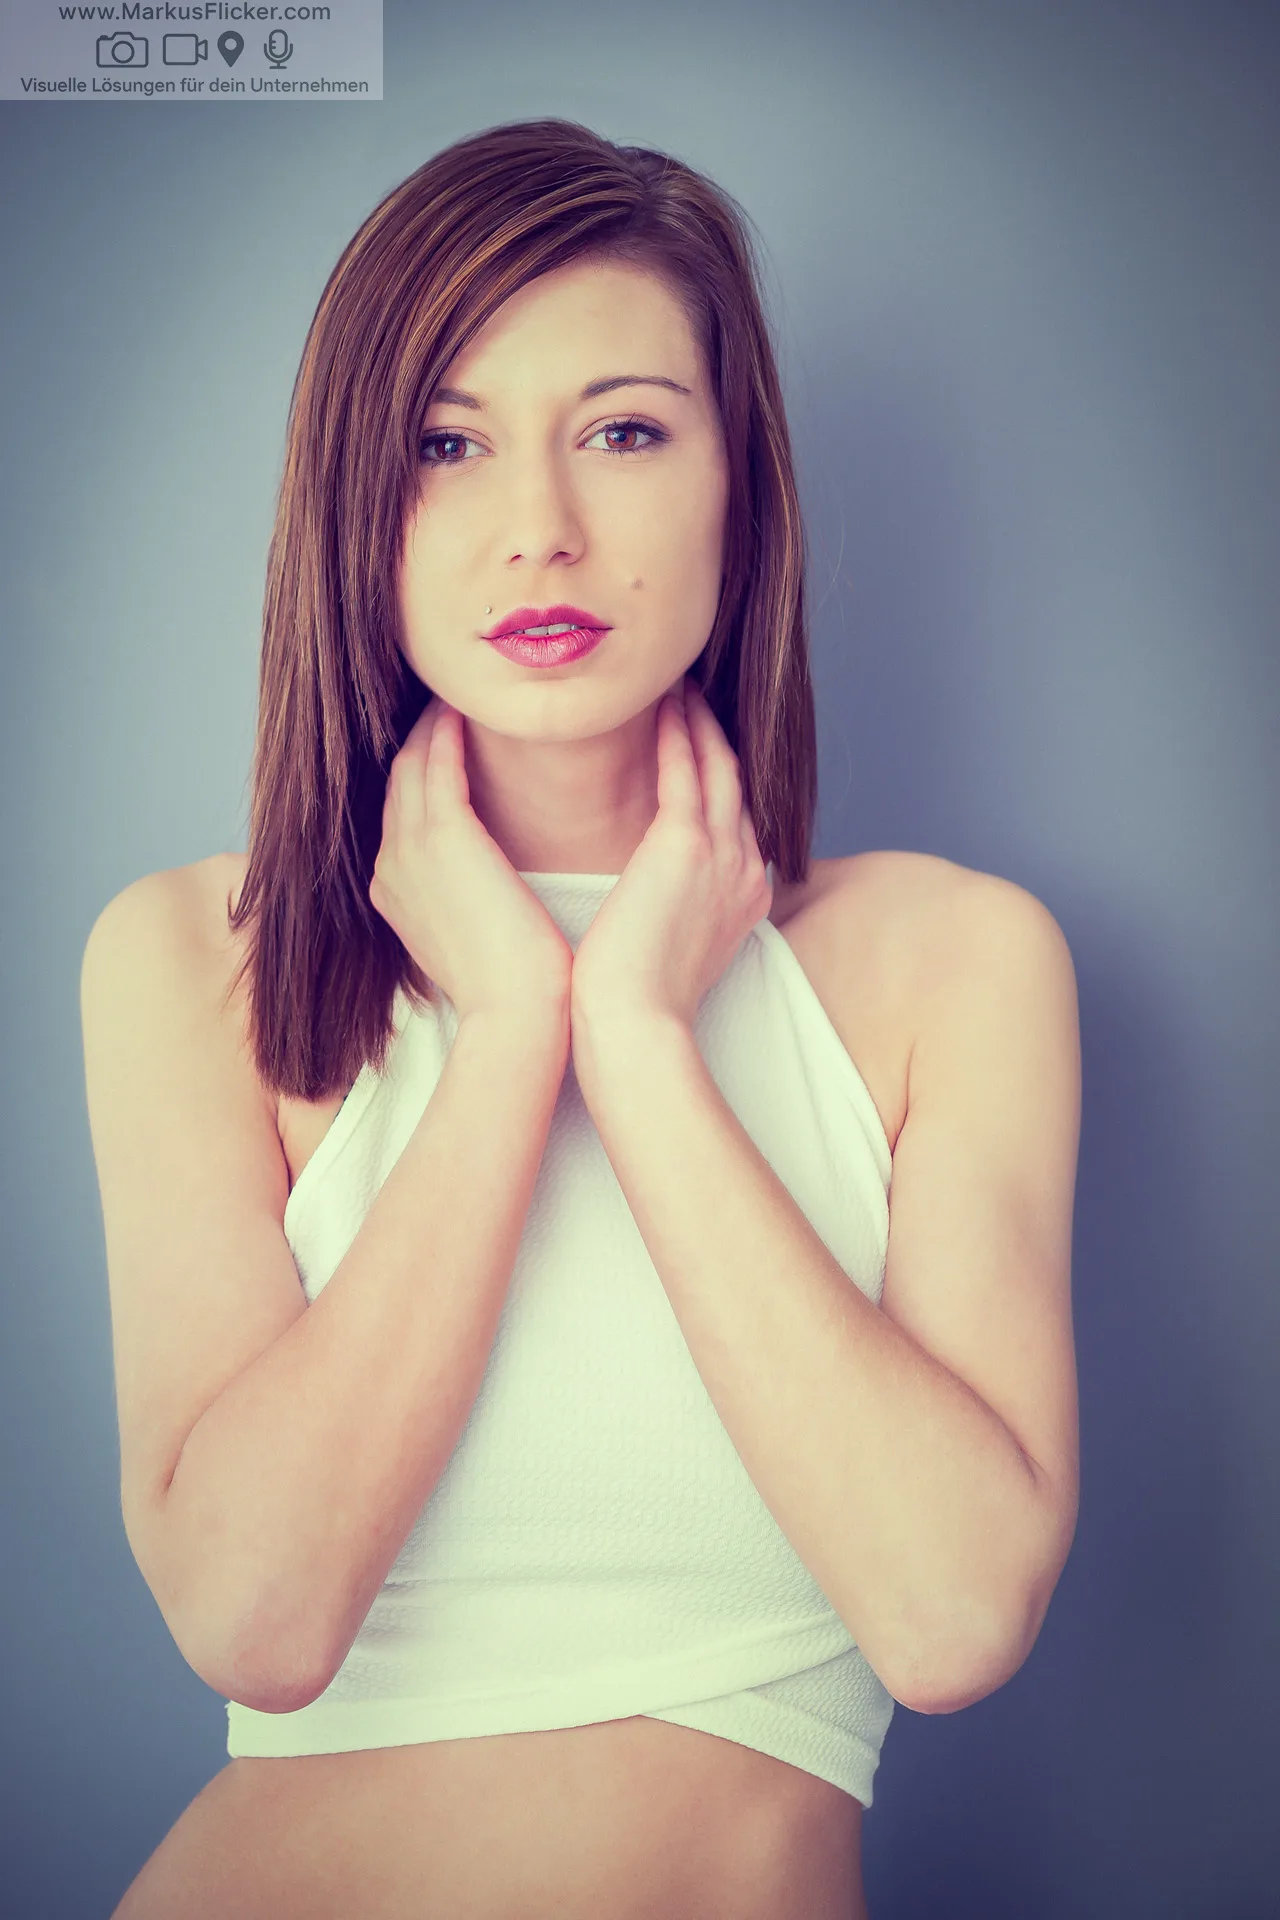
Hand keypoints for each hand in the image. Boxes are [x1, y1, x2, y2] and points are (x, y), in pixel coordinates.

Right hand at [370, 696, 573, 1025]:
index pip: (404, 812)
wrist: (518, 1014)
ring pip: (412, 763)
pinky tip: (465, 707)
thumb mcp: (478, 935)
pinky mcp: (440, 838)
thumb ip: (471, 900)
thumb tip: (489, 888)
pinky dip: (446, 731)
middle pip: (399, 781)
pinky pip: (435, 764)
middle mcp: (389, 867)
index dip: (423, 771)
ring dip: (432, 723)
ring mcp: (407, 851)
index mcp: (395, 891)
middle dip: (421, 737)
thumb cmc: (515, 984)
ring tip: (460, 692)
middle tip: (449, 698)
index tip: (449, 739)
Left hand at [570, 676, 772, 1029]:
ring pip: (716, 766)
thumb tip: (644, 904)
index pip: (734, 820)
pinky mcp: (686, 847)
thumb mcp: (667, 951)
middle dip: (715, 737)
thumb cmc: (634, 1004)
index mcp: (740, 896)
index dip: (718, 777)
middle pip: (736, 783)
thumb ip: (667, 914)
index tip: (696, 745)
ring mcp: (722, 856)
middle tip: (694, 694)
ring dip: (699, 721)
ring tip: (679, 684)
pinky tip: (664, 704)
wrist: (635, 1027)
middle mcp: (743, 870)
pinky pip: (686, 772)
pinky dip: (678, 734)